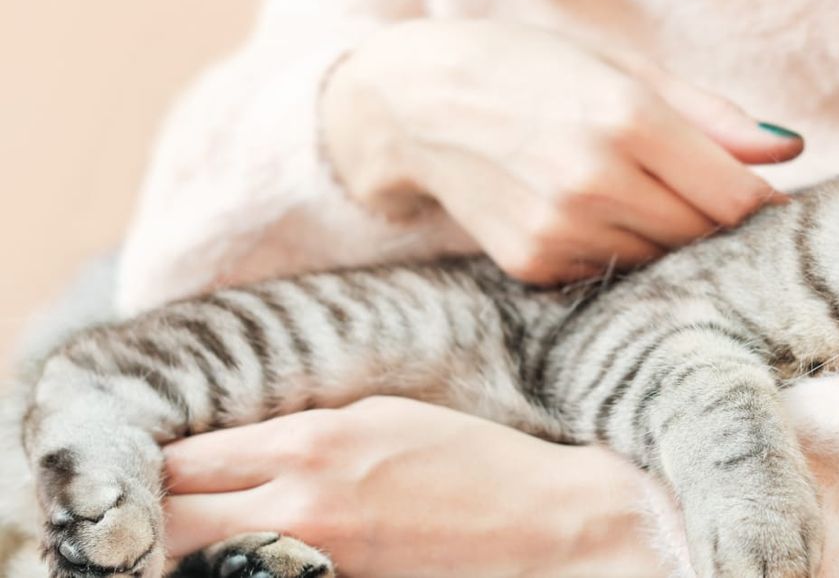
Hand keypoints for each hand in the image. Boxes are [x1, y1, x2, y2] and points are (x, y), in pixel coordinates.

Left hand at [161, 397, 661, 577]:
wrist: (550, 526)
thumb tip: (234, 456)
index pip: (179, 462)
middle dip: (149, 525)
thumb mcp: (383, 420)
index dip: (150, 473)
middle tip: (150, 528)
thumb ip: (300, 435)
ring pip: (200, 567)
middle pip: (167, 525)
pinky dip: (238, 574)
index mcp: (309, 444)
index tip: (145, 479)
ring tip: (195, 550)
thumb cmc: (476, 463)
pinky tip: (246, 566)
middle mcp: (297, 505)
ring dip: (186, 558)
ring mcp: (315, 561)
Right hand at [320, 19, 803, 284]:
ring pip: (660, 260)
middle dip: (714, 220)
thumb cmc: (531, 69)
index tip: (764, 198)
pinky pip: (610, 270)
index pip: (732, 196)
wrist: (416, 103)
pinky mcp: (534, 264)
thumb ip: (711, 115)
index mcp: (627, 118)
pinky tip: (589, 210)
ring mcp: (560, 229)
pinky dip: (617, 248)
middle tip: (701, 194)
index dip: (758, 202)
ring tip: (636, 192)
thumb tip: (789, 151)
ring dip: (666, 236)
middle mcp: (595, 180)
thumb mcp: (623, 68)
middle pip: (701, 234)